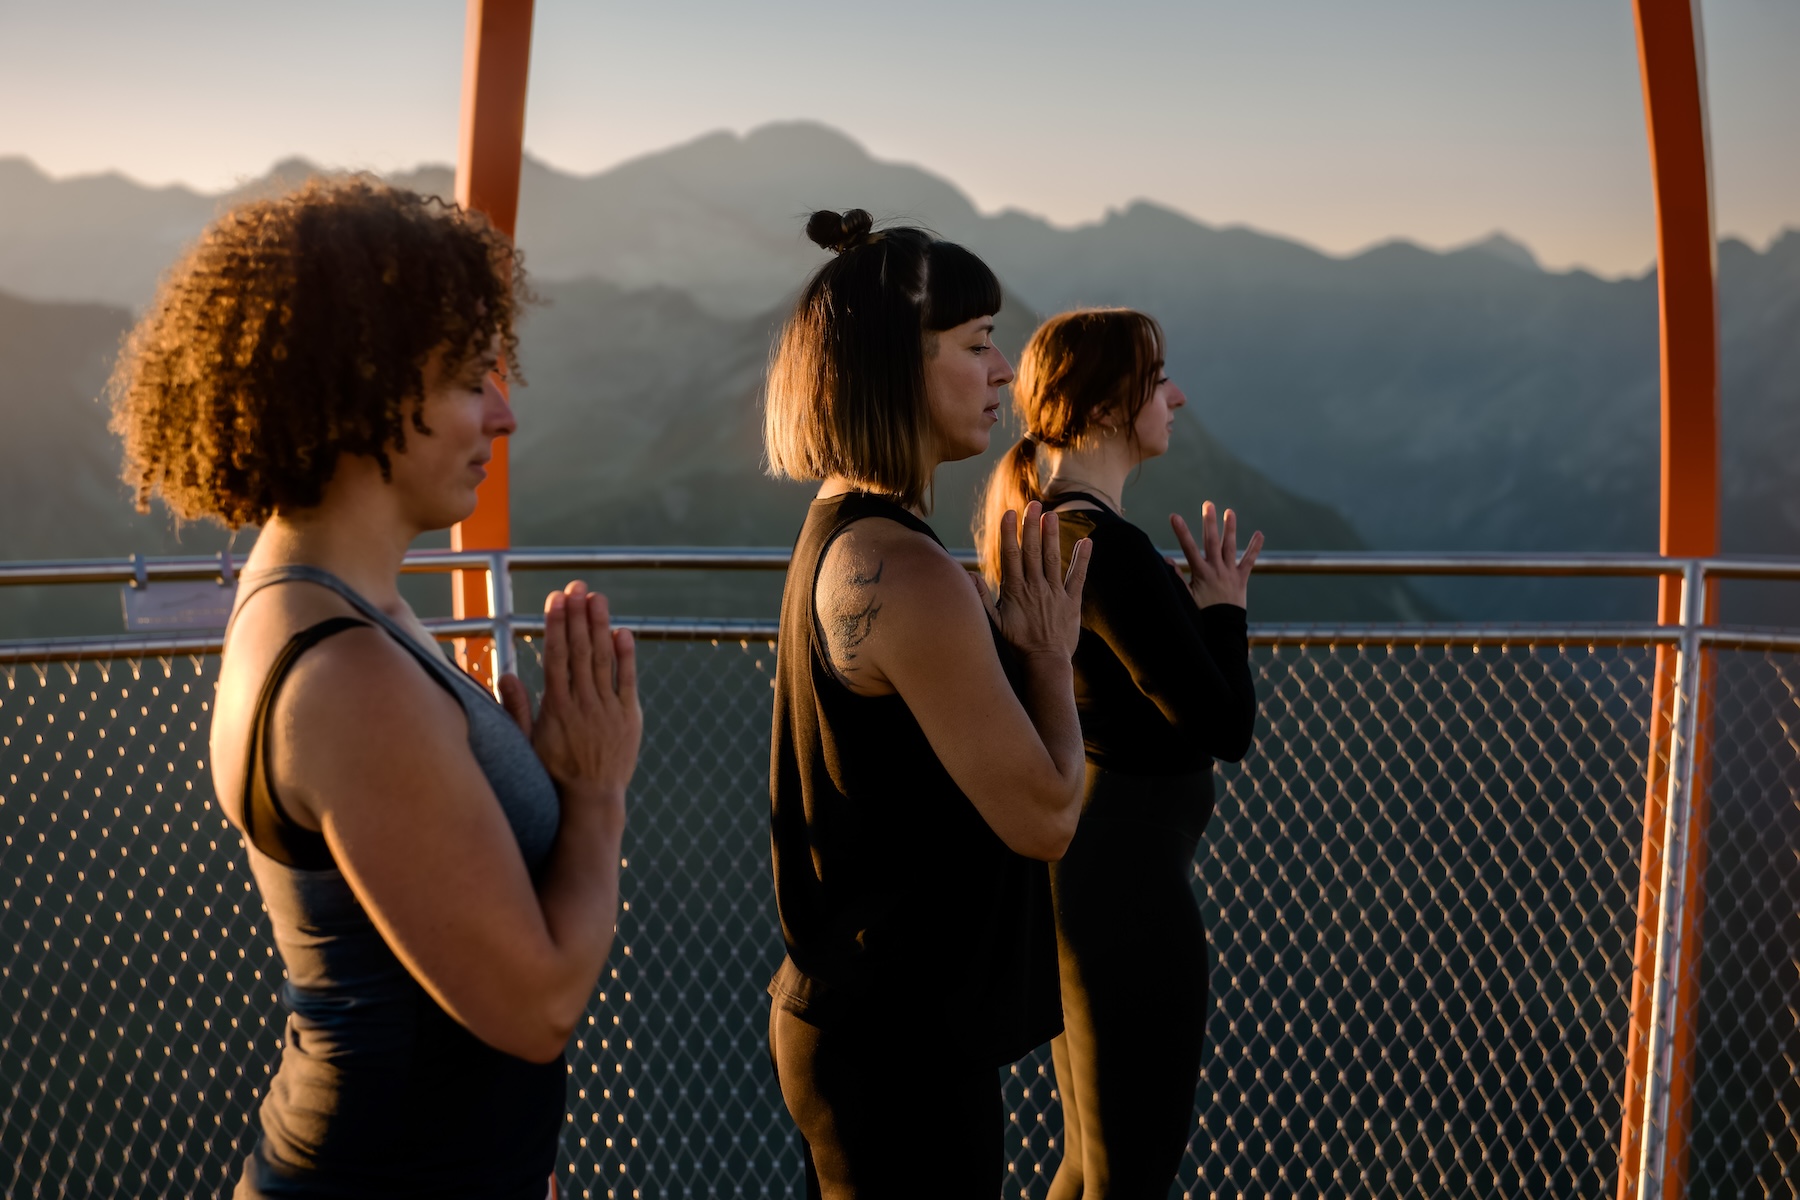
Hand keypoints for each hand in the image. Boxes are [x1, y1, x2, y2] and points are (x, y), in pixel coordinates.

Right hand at [498, 581, 642, 807]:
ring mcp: (608, 709)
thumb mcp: (525, 744)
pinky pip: (628, 681)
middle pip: (580, 651)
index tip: (555, 600)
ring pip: (603, 660)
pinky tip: (622, 632)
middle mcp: (583, 704)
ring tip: (597, 598)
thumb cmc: (553, 774)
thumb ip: (515, 709)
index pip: (556, 657)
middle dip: (577, 616)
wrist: (591, 801)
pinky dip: (626, 656)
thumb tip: (506, 675)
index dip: (556, 626)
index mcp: (556, 708)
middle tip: (576, 587)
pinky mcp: (629, 717)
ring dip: (600, 626)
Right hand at [991, 501, 1090, 658]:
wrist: (1045, 663)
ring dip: (1052, 536)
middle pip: (1032, 551)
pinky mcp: (1071, 601)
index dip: (1010, 533)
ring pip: (1052, 559)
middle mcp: (1035, 588)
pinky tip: (1086, 541)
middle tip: (1033, 503)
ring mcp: (1054, 593)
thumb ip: (981, 599)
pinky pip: (1077, 577)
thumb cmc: (1017, 644)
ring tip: (1052, 514)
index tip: (1010, 513)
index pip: (1011, 555)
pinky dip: (1082, 559)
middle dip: (1032, 526)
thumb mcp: (994, 624)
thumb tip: (968, 576)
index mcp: (1015, 591)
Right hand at [1172, 501, 1261, 609]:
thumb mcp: (1187, 597)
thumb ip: (1177, 578)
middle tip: (1208, 504)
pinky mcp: (1241, 578)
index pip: (1188, 549)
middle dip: (1209, 522)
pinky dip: (1255, 547)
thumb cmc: (1202, 614)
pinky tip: (1260, 533)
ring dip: (1230, 528)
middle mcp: (1216, 569)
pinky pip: (1250, 561)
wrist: (1223, 628)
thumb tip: (1166, 560)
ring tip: (1229, 511)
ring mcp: (1230, 573)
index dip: (1181, 532)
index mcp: (1201, 573)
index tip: (1174, 516)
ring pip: (1230, 547)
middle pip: (1212, 541)